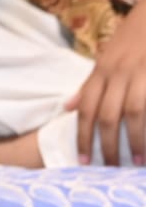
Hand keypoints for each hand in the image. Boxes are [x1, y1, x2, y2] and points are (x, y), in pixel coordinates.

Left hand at [67, 4, 145, 165]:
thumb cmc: (133, 37)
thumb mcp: (105, 58)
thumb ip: (89, 84)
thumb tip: (68, 107)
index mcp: (101, 72)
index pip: (85, 109)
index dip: (82, 136)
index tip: (82, 160)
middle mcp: (117, 73)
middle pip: (106, 115)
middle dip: (107, 145)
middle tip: (110, 168)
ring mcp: (140, 73)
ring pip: (133, 112)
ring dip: (135, 139)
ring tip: (137, 161)